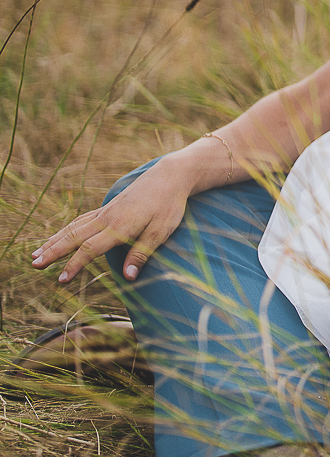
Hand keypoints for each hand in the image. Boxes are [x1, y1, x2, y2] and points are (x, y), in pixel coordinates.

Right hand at [30, 150, 205, 281]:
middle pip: (73, 237)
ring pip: (73, 228)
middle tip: (34, 265)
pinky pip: (80, 220)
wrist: (169, 176)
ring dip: (53, 241)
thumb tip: (128, 277)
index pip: (90, 248)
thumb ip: (142, 254)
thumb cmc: (169, 205)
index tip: (62, 280)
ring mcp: (105, 211)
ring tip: (36, 254)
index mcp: (120, 226)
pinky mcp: (107, 208)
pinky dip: (64, 230)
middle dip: (53, 252)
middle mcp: (107, 218)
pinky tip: (57, 237)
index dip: (75, 265)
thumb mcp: (162, 231)